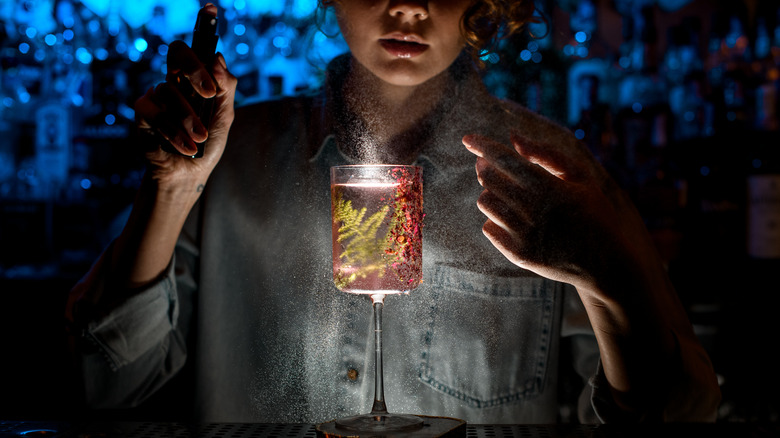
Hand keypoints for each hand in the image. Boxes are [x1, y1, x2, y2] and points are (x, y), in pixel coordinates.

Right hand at [134, 4, 236, 186]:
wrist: (188, 176)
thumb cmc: (207, 146)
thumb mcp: (225, 118)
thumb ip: (226, 90)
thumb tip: (219, 60)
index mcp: (197, 80)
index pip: (197, 49)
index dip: (203, 27)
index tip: (211, 9)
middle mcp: (175, 82)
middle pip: (178, 53)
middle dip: (194, 69)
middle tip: (209, 93)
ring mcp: (157, 96)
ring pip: (169, 90)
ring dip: (188, 119)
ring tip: (199, 139)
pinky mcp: (143, 114)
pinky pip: (153, 111)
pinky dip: (172, 131)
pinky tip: (186, 147)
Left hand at [462, 131, 654, 296]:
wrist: (605, 263)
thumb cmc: (593, 213)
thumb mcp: (579, 178)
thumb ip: (546, 154)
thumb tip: (513, 138)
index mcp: (550, 187)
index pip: (505, 159)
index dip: (483, 146)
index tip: (468, 138)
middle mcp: (534, 210)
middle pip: (489, 179)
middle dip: (485, 168)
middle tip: (489, 166)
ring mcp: (524, 235)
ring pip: (485, 203)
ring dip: (491, 194)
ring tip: (509, 197)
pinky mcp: (518, 254)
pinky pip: (488, 228)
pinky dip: (495, 220)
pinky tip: (513, 220)